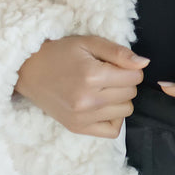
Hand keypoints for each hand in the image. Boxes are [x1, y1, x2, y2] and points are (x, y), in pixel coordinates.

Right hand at [14, 34, 148, 138]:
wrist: (29, 71)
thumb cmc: (60, 53)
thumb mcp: (89, 43)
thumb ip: (118, 52)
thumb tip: (144, 63)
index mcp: (92, 76)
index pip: (134, 77)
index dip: (130, 68)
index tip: (116, 64)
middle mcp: (88, 100)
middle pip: (131, 94)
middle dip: (125, 82)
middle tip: (107, 74)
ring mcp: (82, 117)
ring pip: (125, 111)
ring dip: (120, 99)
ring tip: (103, 88)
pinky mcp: (77, 128)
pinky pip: (112, 131)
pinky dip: (114, 118)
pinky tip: (103, 105)